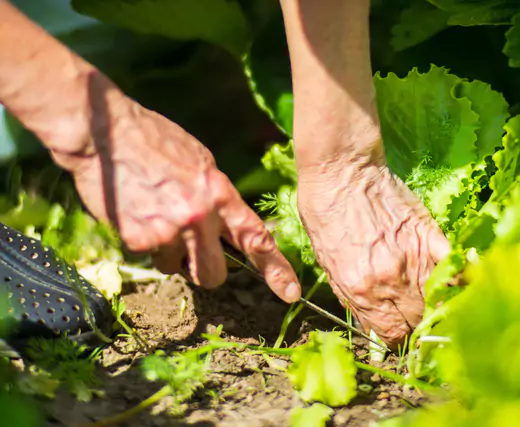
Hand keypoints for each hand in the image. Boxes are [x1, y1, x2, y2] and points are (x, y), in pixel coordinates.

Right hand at [63, 96, 300, 302]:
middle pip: (214, 274)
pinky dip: (143, 242)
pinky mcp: (139, 240)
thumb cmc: (154, 141)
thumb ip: (217, 197)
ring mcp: (169, 231)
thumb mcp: (200, 162)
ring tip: (154, 215)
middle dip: (206, 271)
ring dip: (169, 251)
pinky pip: (149, 256)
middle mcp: (199, 217)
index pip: (256, 237)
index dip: (276, 269)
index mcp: (219, 193)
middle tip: (193, 255)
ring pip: (176, 266)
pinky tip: (135, 213)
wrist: (105, 133)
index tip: (290, 292)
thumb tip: (226, 226)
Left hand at [297, 155, 450, 347]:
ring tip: (436, 304)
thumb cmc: (324, 211)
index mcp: (358, 289)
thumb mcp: (325, 260)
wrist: (340, 169)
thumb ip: (350, 293)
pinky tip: (459, 283)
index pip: (390, 333)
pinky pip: (452, 266)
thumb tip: (371, 320)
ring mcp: (412, 257)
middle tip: (418, 318)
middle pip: (417, 321)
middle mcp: (388, 279)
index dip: (397, 338)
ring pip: (436, 301)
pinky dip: (458, 278)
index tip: (401, 333)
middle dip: (418, 325)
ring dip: (438, 306)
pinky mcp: (428, 233)